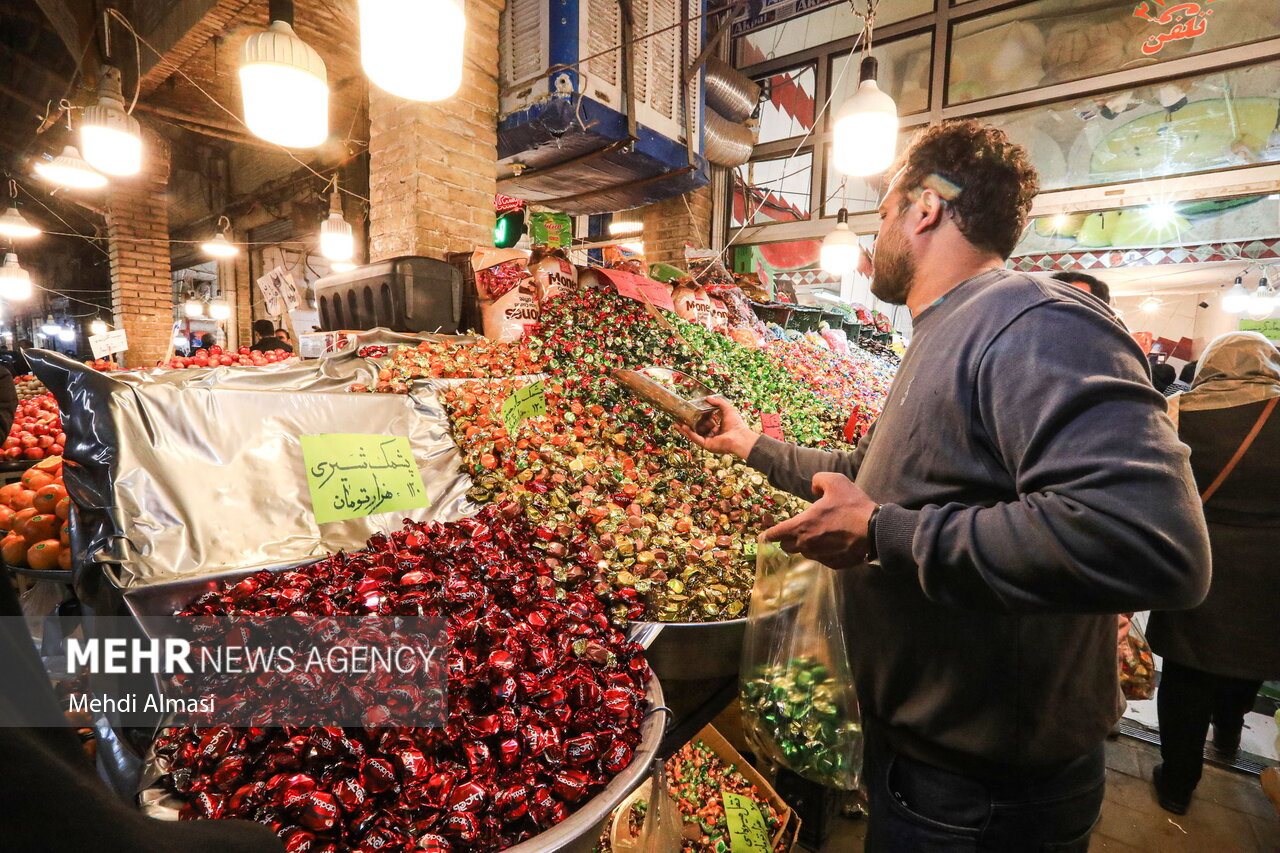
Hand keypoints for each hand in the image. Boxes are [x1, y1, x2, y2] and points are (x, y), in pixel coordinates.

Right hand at [675, 395, 759, 458]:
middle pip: (699, 430)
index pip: (707, 423)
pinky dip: (689, 433)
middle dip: (689, 425)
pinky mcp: (707, 445)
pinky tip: (683, 427)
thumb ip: (718, 402)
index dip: (699, 418)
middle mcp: (713, 436)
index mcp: (719, 429)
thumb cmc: (736, 424)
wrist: (739, 436)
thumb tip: (708, 397)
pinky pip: (696, 438)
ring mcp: (709, 441)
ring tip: (676, 424)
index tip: (692, 412)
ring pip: (695, 435)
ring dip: (685, 430)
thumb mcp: (727, 409)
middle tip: (680, 419)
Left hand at [762, 473, 877, 568]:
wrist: (875, 530)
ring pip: (805, 553)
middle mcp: (806, 544)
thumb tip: (814, 486)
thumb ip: (818, 480)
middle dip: (788, 539)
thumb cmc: (853, 506)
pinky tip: (833, 542)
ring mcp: (819, 556)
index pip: (775, 534)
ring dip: (807, 545)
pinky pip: (821, 559)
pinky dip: (823, 552)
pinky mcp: (832, 564)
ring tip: (819, 534)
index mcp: (801, 526)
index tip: (765, 534)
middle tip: (796, 530)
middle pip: (787, 546)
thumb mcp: (835, 481)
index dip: (768, 533)